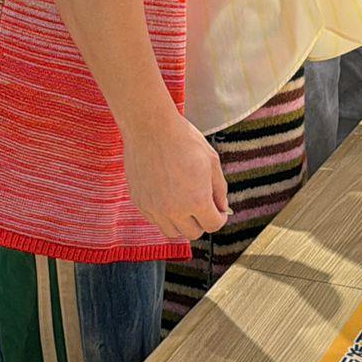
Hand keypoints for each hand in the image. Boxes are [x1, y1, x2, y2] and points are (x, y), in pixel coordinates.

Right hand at [123, 109, 227, 243]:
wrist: (150, 128)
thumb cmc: (184, 140)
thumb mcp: (211, 161)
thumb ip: (220, 188)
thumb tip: (221, 207)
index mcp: (197, 201)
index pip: (212, 225)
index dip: (219, 217)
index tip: (218, 209)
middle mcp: (174, 210)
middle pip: (193, 233)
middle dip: (202, 221)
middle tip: (202, 205)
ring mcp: (154, 209)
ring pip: (172, 231)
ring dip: (182, 222)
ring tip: (184, 203)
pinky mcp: (140, 203)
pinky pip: (155, 219)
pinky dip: (164, 214)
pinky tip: (167, 196)